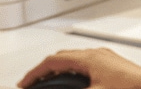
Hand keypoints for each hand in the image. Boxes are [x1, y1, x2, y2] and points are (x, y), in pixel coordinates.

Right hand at [17, 47, 140, 88]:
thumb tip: (56, 88)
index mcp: (89, 57)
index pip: (53, 61)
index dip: (35, 73)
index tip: (24, 83)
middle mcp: (98, 54)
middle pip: (62, 59)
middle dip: (45, 71)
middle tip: (33, 84)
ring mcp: (108, 59)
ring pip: (75, 62)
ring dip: (60, 73)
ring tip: (51, 85)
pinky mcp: (116, 67)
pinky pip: (87, 66)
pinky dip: (74, 75)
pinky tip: (76, 85)